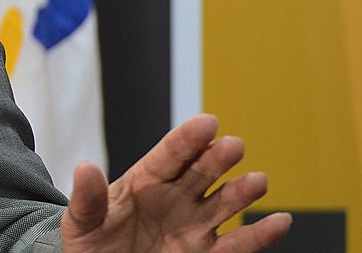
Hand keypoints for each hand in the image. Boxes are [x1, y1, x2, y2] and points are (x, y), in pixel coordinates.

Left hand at [62, 114, 290, 251]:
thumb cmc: (90, 243)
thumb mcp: (81, 222)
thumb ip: (88, 199)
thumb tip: (84, 168)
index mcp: (144, 181)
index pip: (169, 155)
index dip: (188, 139)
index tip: (208, 122)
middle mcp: (175, 199)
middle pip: (201, 173)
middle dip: (217, 159)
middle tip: (233, 145)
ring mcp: (193, 226)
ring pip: (223, 204)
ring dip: (242, 193)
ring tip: (258, 181)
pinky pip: (236, 245)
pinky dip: (259, 234)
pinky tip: (280, 221)